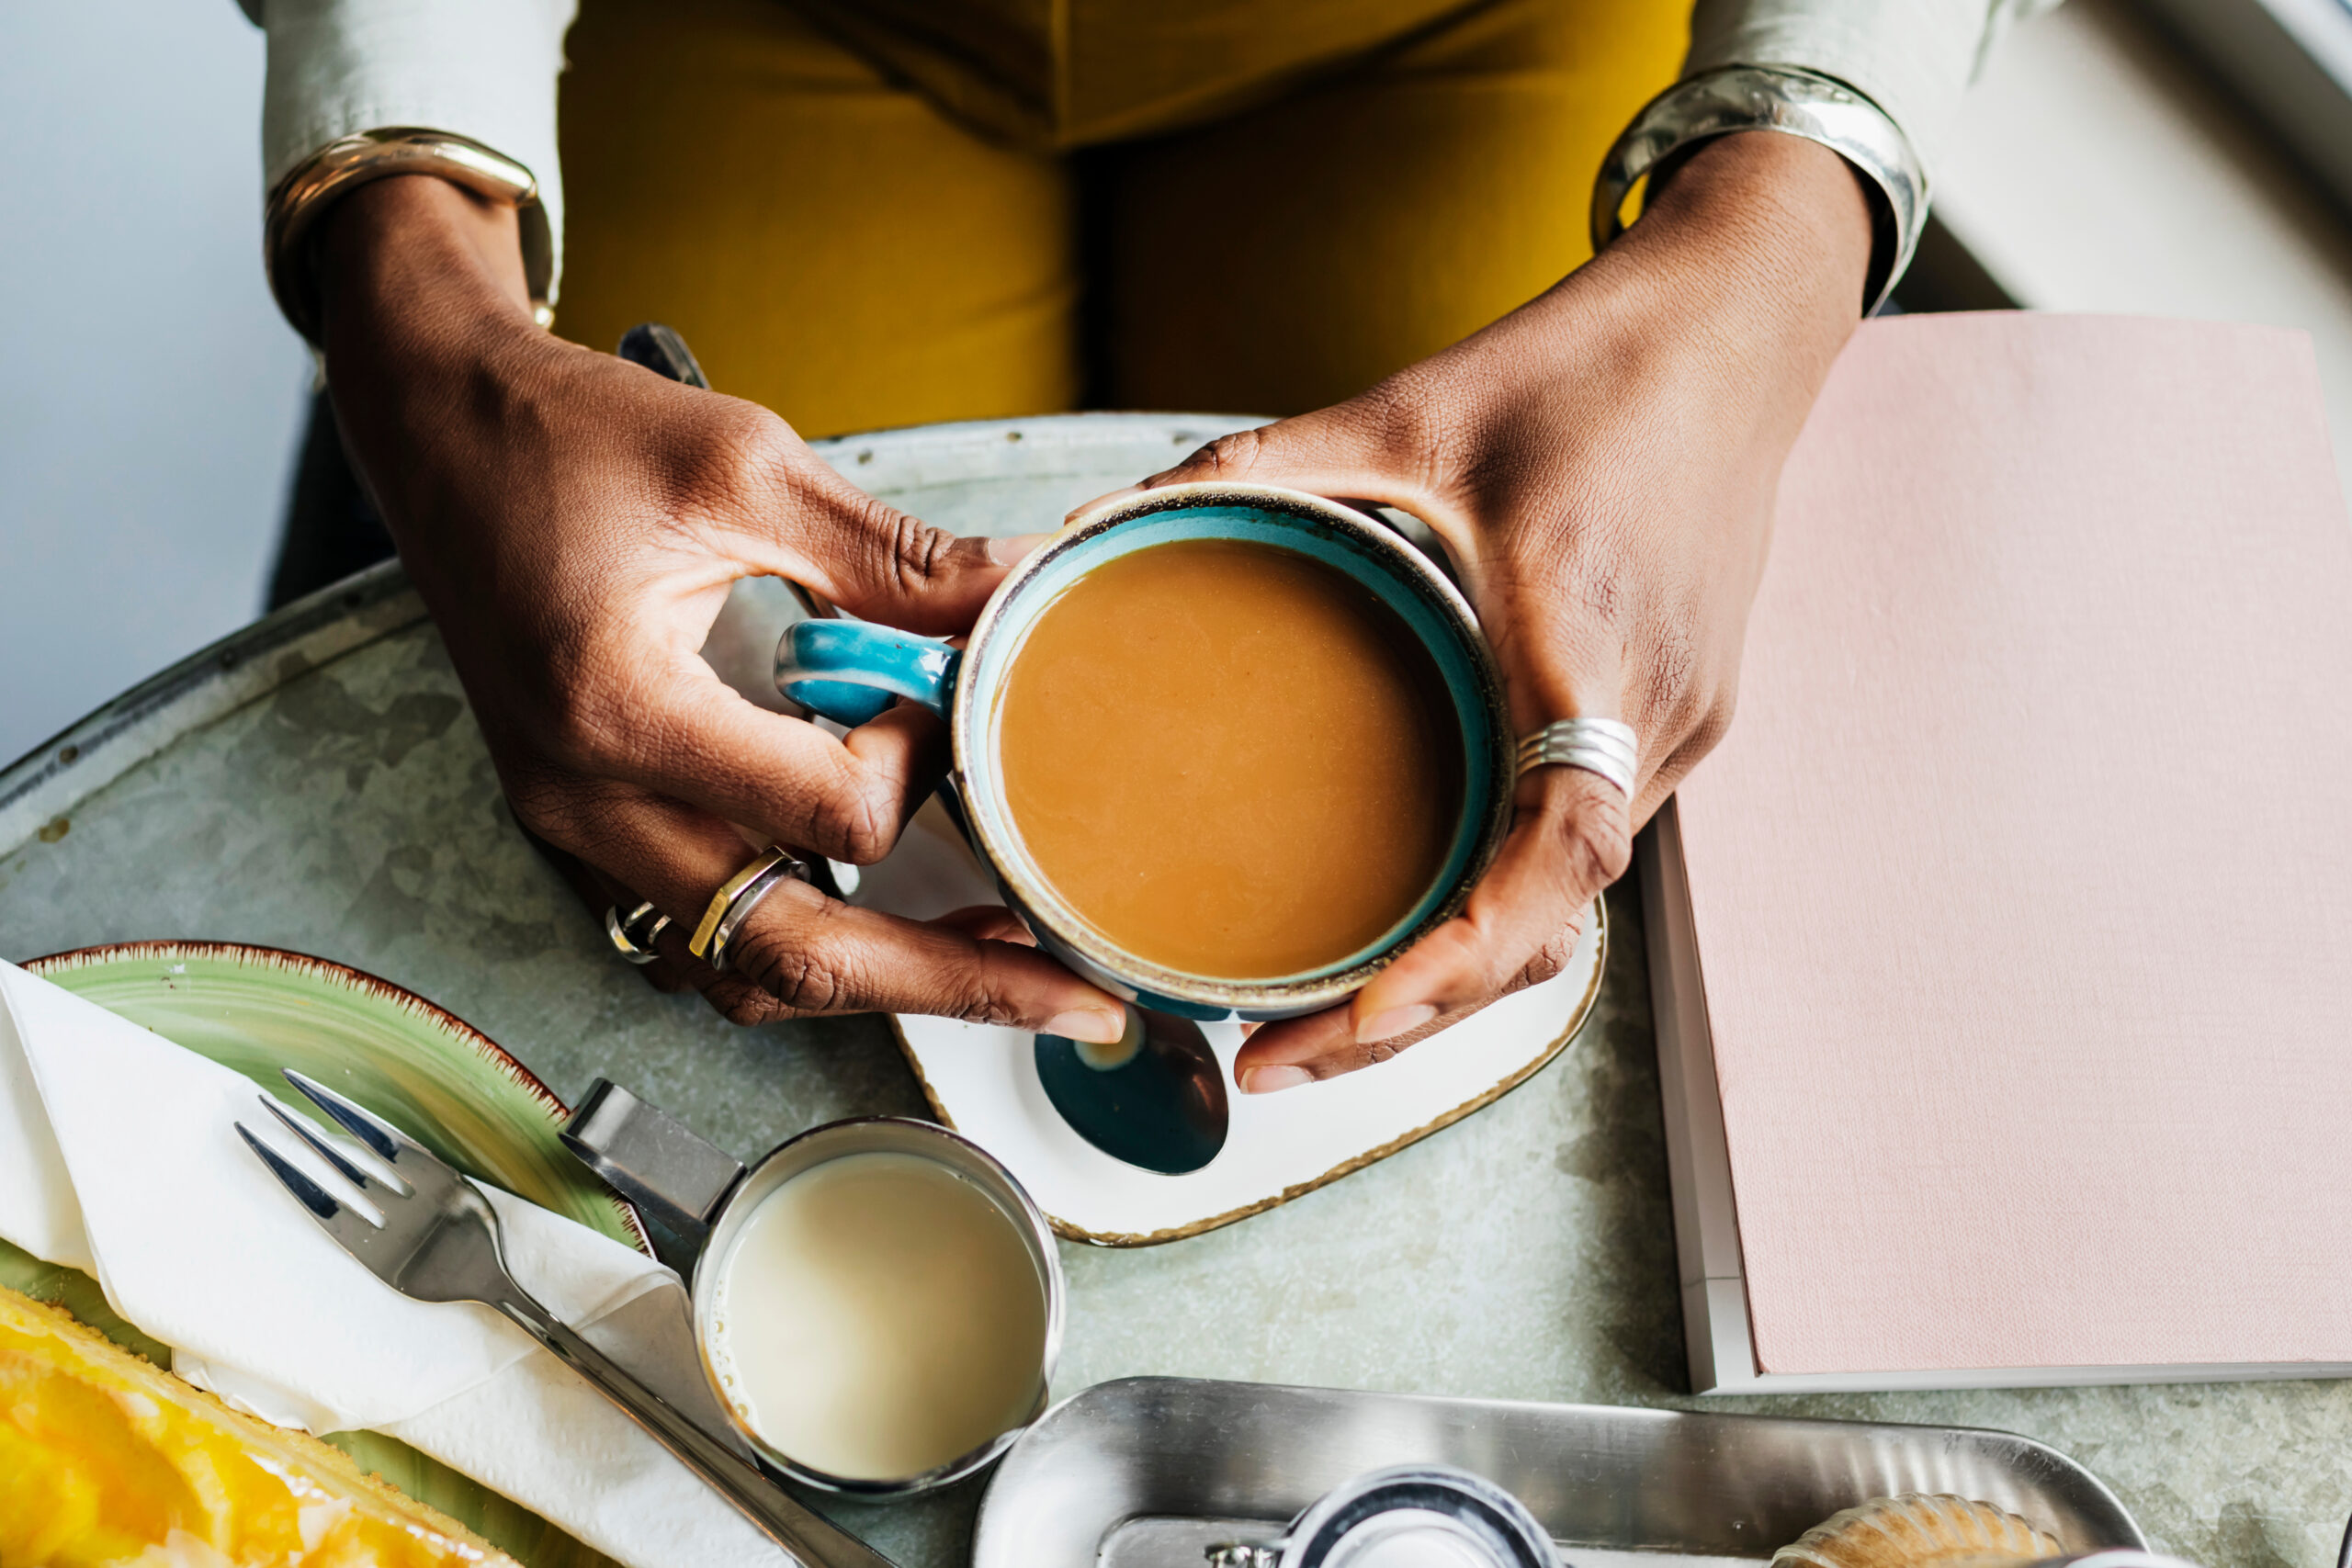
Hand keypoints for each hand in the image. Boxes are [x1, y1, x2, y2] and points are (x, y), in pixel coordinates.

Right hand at [314, 176, 1125, 1041]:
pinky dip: (803, 944)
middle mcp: (588, 802)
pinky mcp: (584, 826)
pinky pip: (702, 934)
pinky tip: (883, 911)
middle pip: (798, 957)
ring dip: (880, 978)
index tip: (938, 687)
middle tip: (1083, 1002)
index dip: (922, 763)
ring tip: (1001, 960)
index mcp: (622, 712)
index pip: (831, 817)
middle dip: (955, 984)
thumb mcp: (743, 464)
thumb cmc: (568, 431)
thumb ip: (892, 555)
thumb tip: (1025, 591)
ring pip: (747, 970)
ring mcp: (577, 830)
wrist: (434, 428)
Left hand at [1114, 132, 1874, 1090]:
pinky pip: (1588, 844)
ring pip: (1571, 903)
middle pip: (1550, 924)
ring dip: (1459, 977)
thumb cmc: (1589, 365)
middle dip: (1416, 1017)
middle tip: (1272, 1060)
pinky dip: (1502, 908)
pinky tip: (1417, 916)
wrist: (1741, 324)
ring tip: (1325, 1016)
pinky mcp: (1681, 716)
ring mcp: (1684, 726)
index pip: (1555, 858)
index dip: (1457, 960)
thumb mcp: (1406, 409)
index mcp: (1589, 644)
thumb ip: (1251, 471)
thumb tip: (1094, 523)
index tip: (1348, 1023)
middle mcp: (1655, 714)